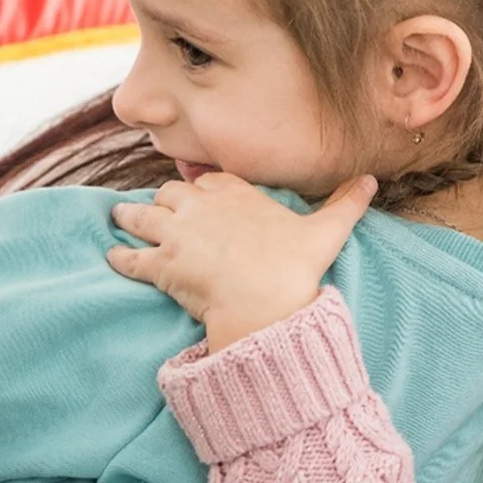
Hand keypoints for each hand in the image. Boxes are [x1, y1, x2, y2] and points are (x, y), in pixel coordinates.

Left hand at [107, 172, 376, 350]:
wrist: (263, 301)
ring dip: (129, 219)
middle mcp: (200, 205)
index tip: (197, 194)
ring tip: (119, 219)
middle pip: (170, 194)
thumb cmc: (292, 266)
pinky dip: (119, 257)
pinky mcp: (161, 265)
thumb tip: (371, 180)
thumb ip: (345, 203)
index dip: (201, 188)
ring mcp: (176, 234)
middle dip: (163, 202)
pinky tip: (111, 257)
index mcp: (234, 193)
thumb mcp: (324, 231)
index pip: (208, 180)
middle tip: (154, 209)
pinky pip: (131, 257)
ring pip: (141, 217)